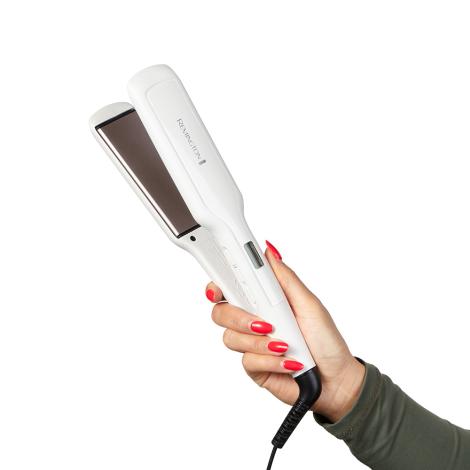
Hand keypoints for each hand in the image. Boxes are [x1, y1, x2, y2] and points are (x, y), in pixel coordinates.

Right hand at [206, 241, 364, 422]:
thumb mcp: (309, 304)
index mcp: (263, 300)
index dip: (216, 286)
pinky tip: (288, 362)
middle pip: (221, 313)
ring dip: (259, 342)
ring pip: (231, 338)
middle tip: (263, 323)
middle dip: (238, 317)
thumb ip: (286, 278)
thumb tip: (269, 252)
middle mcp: (253, 320)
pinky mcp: (254, 367)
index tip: (218, 289)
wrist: (336, 379)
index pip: (230, 288)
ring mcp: (252, 344)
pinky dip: (270, 361)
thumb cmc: (326, 340)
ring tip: (284, 345)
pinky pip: (247, 361)